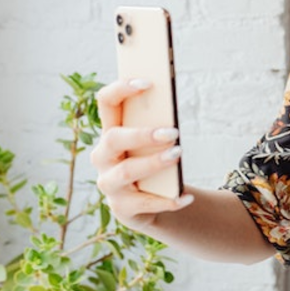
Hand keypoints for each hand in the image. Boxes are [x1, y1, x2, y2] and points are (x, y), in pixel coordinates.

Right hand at [90, 80, 192, 231]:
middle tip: (173, 132)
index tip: (148, 82)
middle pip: (113, 138)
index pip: (106, 102)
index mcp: (110, 132)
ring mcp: (109, 183)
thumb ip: (157, 125)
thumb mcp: (152, 143)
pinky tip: (187, 197)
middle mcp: (103, 157)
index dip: (121, 88)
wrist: (149, 203)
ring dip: (154, 162)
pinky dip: (169, 200)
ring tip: (178, 154)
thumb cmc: (151, 162)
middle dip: (142, 134)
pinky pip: (145, 203)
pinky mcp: (121, 208)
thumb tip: (172, 111)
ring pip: (127, 170)